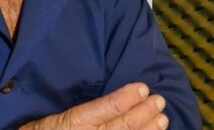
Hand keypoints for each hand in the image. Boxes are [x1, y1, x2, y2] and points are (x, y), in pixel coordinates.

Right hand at [19, 83, 168, 129]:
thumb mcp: (50, 119)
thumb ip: (74, 113)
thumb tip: (104, 97)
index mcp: (72, 123)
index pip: (104, 110)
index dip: (125, 99)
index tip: (142, 87)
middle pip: (121, 126)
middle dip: (143, 114)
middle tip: (159, 100)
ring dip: (147, 129)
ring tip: (162, 118)